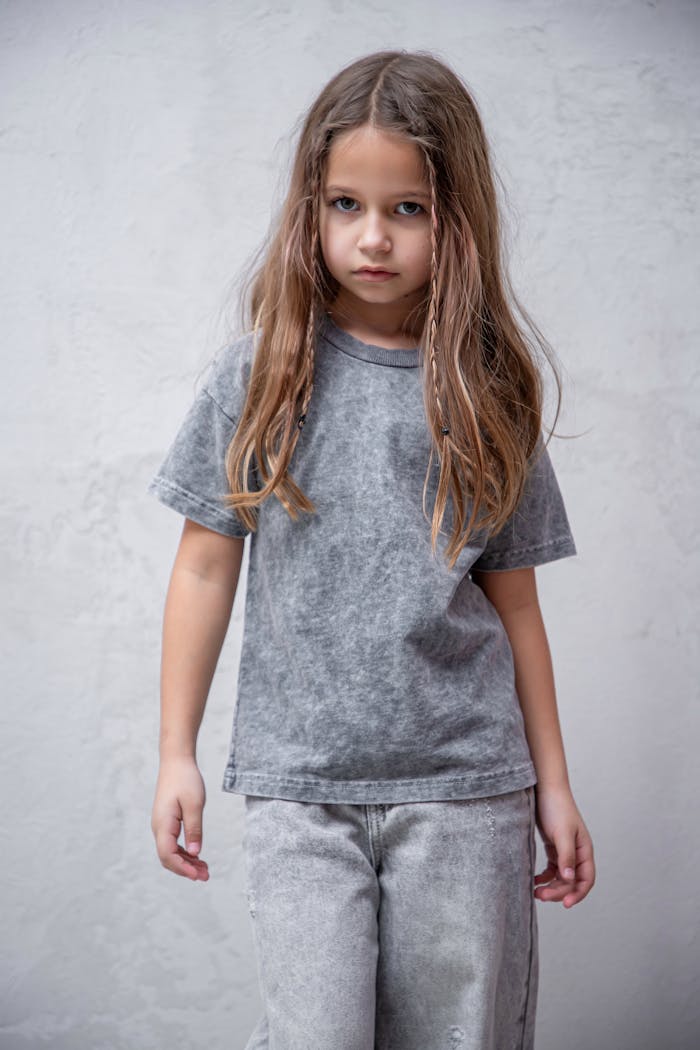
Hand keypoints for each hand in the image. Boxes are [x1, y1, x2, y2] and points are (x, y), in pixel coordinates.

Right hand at [151, 755, 209, 880]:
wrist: (176, 761)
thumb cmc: (186, 779)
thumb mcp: (195, 804)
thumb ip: (194, 830)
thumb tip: (194, 853)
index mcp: (163, 824)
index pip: (168, 855)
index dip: (183, 868)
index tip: (199, 875)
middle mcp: (158, 827)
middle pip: (168, 857)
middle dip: (185, 869)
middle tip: (206, 876)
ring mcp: (161, 825)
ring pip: (170, 852)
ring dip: (186, 862)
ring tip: (205, 869)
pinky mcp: (167, 821)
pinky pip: (172, 843)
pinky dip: (184, 852)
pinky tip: (197, 856)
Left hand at [533, 783, 594, 907]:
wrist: (544, 788)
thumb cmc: (556, 807)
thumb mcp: (562, 833)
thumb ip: (566, 856)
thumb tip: (570, 879)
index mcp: (584, 850)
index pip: (586, 879)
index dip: (577, 894)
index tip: (564, 904)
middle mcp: (577, 852)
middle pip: (572, 881)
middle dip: (558, 891)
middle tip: (540, 896)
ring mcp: (565, 850)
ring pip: (561, 877)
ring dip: (551, 886)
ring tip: (535, 892)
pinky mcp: (553, 846)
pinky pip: (551, 868)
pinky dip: (544, 877)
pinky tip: (534, 880)